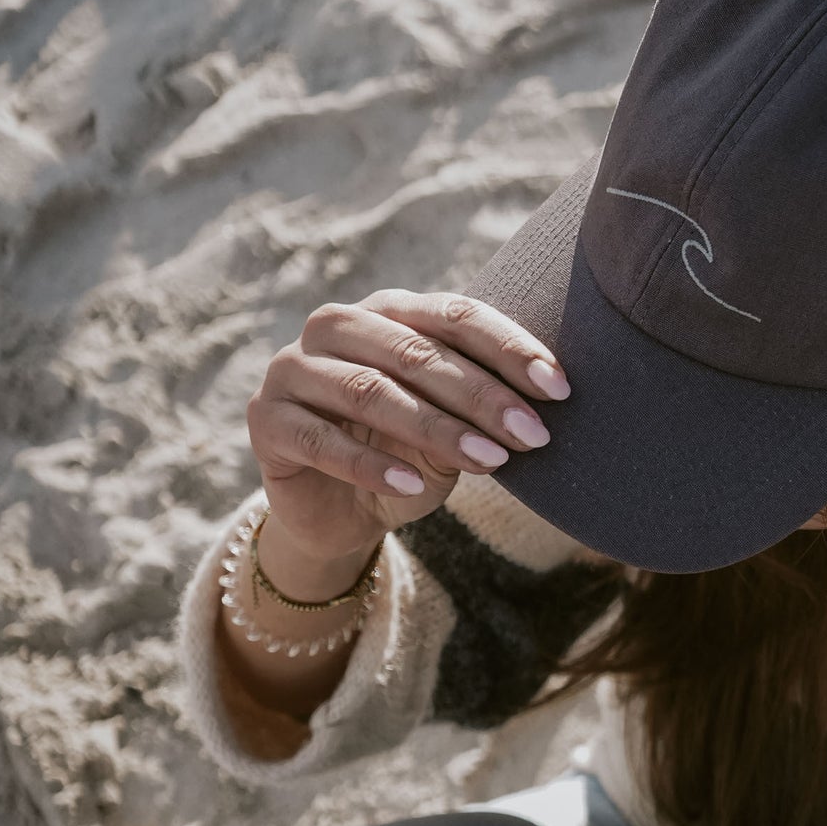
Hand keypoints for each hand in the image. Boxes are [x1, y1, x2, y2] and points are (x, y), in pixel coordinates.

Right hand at [246, 291, 569, 561]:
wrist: (339, 515)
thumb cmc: (407, 457)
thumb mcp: (454, 433)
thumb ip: (481, 410)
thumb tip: (543, 404)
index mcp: (389, 310)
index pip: (454, 316)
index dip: (509, 349)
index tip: (560, 388)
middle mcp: (337, 326)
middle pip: (416, 352)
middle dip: (483, 395)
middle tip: (534, 434)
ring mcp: (293, 368)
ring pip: (371, 393)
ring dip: (437, 429)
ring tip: (491, 461)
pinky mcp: (266, 419)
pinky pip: (322, 441)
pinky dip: (372, 466)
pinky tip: (413, 488)